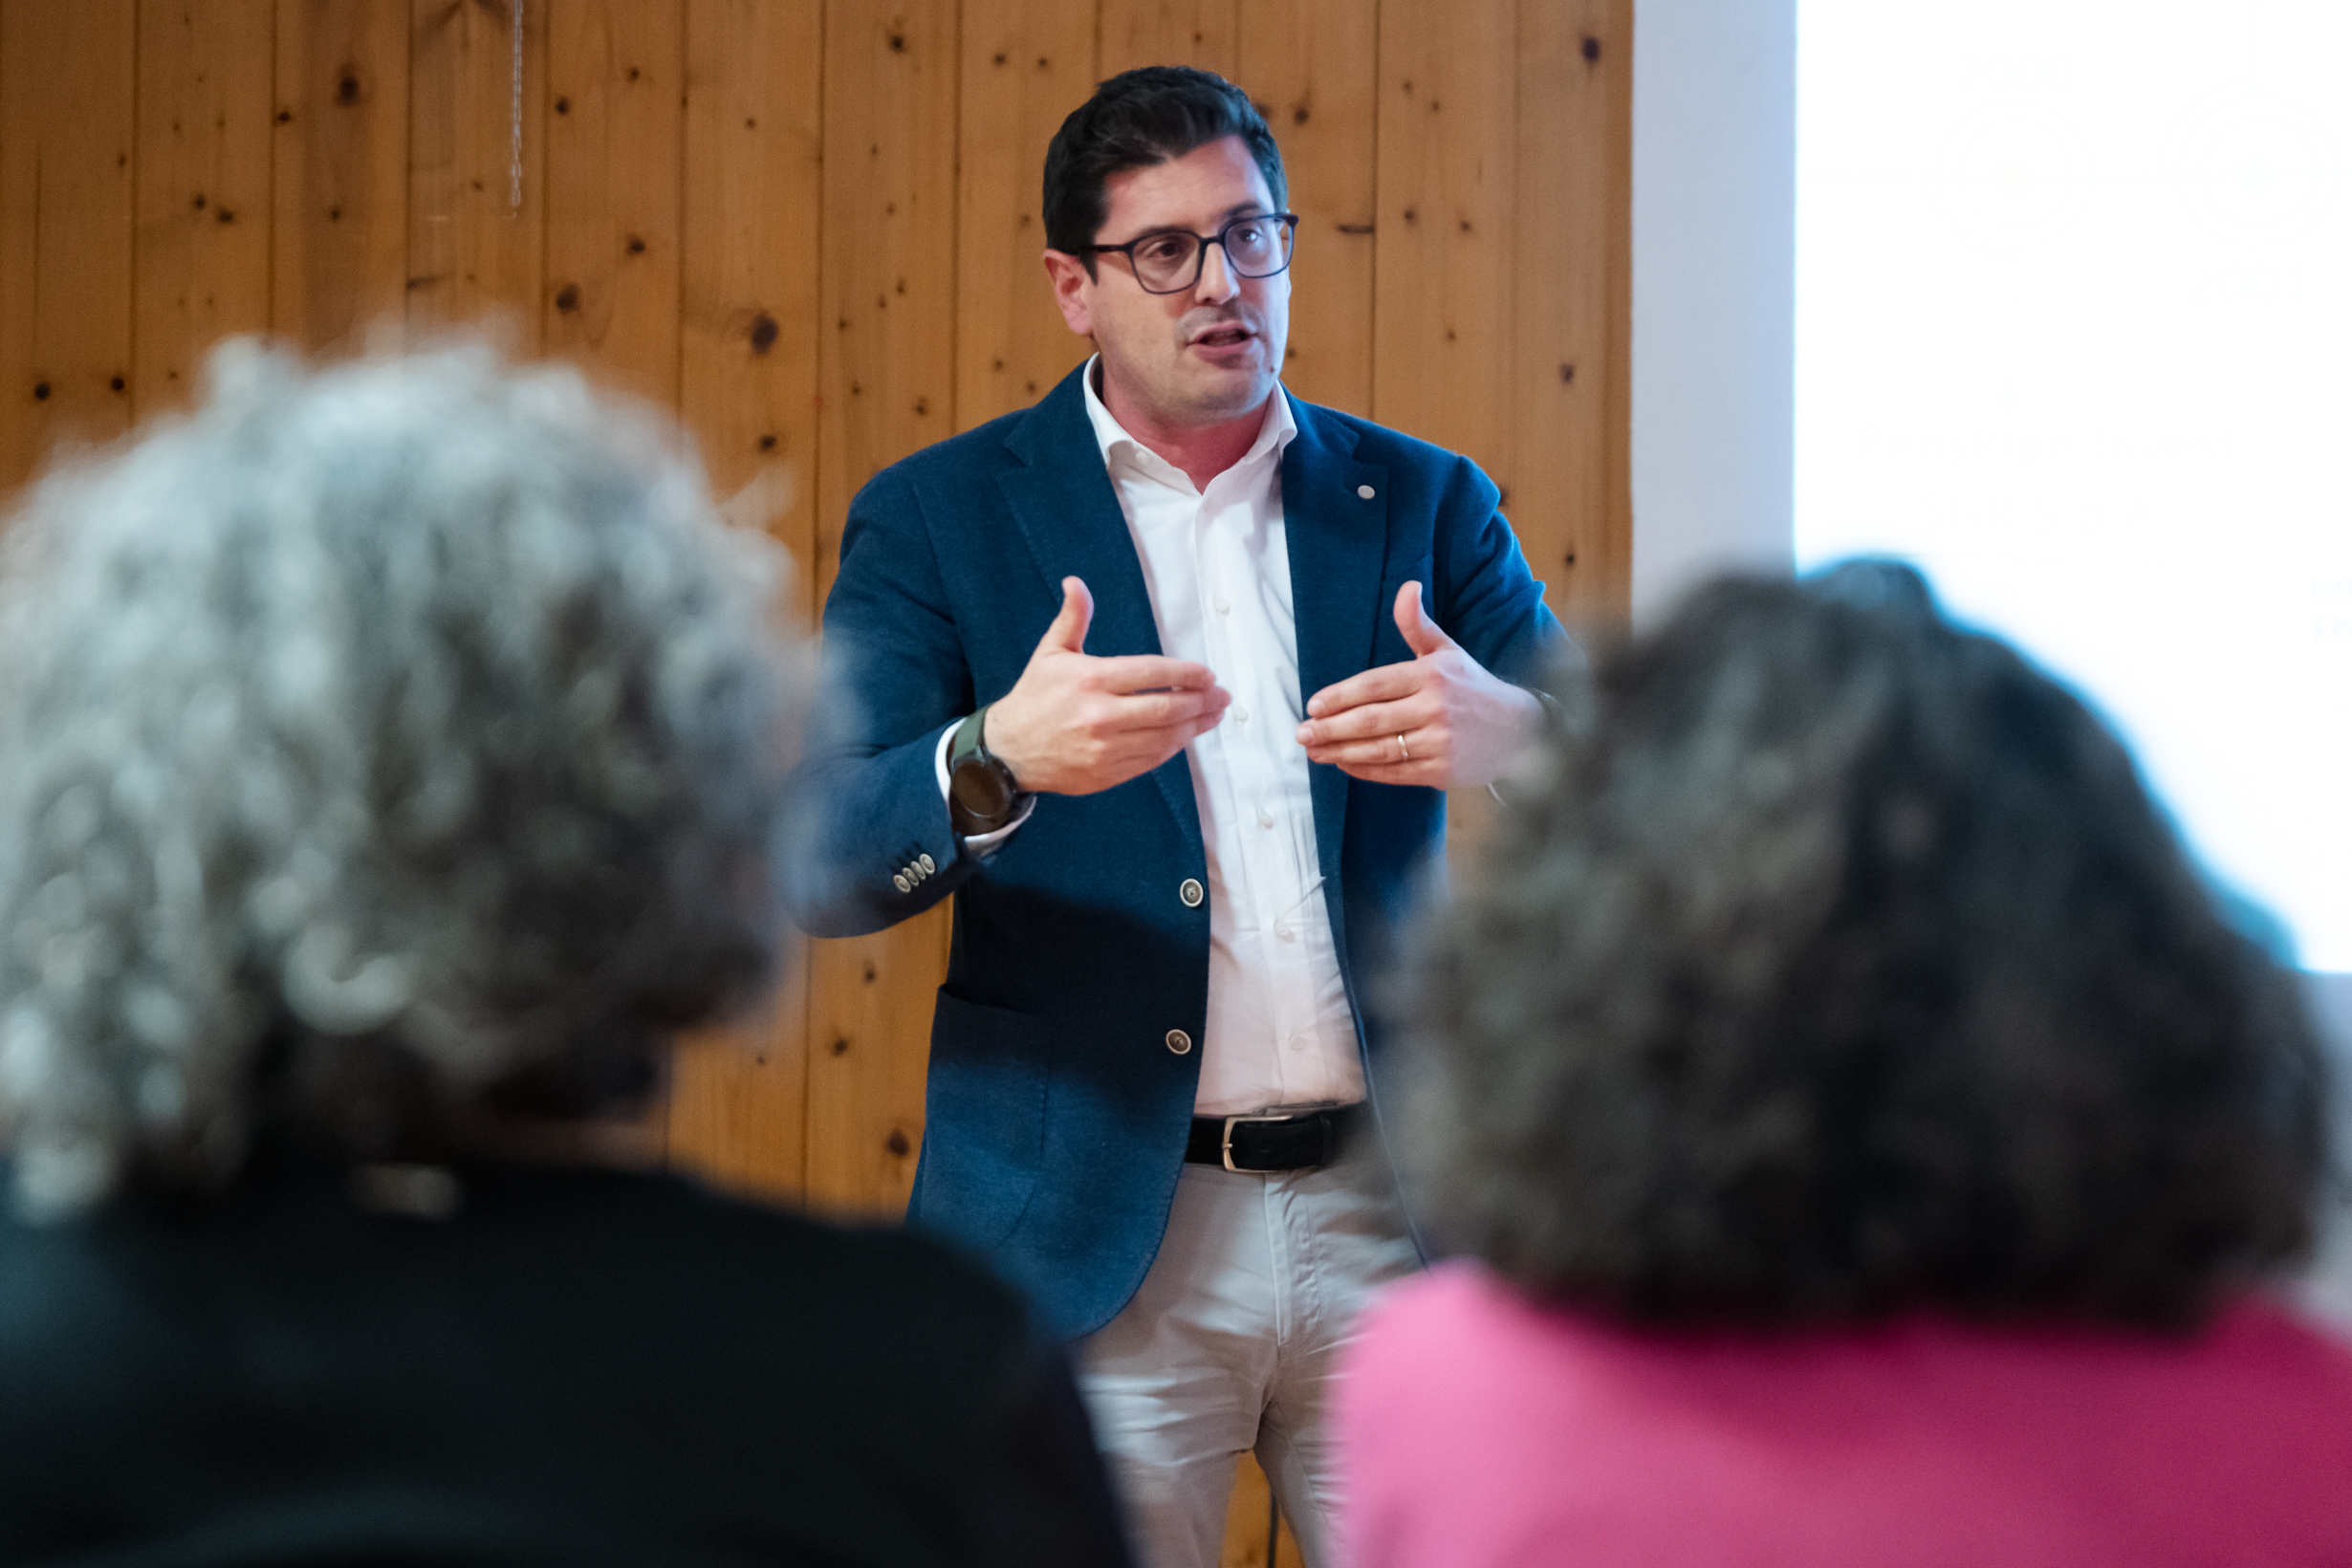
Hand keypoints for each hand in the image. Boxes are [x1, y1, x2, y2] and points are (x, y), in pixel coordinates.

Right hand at [985, 577, 1230, 795]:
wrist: (1008, 751)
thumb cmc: (1034, 698)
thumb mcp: (1050, 653)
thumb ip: (1072, 618)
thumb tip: (1076, 583)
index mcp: (1090, 681)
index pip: (1151, 673)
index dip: (1185, 673)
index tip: (1206, 674)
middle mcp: (1100, 716)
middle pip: (1166, 708)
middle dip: (1202, 701)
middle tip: (1222, 696)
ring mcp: (1105, 748)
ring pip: (1164, 737)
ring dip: (1195, 726)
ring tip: (1214, 714)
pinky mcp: (1107, 773)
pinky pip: (1151, 760)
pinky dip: (1174, 747)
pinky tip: (1187, 735)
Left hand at [1296, 581, 1540, 787]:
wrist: (1519, 730)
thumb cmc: (1473, 688)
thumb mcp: (1447, 651)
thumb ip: (1417, 624)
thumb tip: (1407, 587)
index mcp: (1432, 675)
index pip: (1375, 685)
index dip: (1341, 696)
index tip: (1314, 705)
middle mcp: (1435, 708)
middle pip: (1371, 720)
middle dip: (1331, 728)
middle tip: (1302, 733)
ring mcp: (1439, 742)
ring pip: (1379, 749)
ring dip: (1341, 751)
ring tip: (1314, 751)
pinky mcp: (1442, 771)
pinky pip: (1395, 772)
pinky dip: (1365, 770)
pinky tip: (1344, 764)